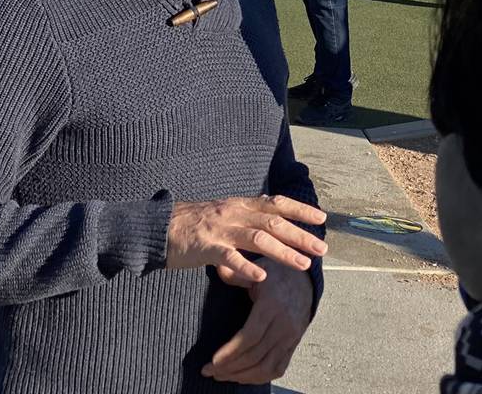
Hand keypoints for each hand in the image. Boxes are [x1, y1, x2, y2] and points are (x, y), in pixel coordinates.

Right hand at [165, 195, 326, 285]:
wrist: (159, 226)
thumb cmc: (193, 225)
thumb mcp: (223, 215)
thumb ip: (246, 220)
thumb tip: (272, 227)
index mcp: (239, 205)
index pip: (275, 203)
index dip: (299, 209)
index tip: (321, 217)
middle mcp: (233, 213)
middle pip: (273, 221)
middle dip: (300, 234)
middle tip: (322, 247)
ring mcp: (220, 229)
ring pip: (257, 238)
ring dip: (282, 252)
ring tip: (303, 264)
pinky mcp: (205, 247)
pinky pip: (229, 258)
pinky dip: (246, 268)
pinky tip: (261, 279)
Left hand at [203, 261, 313, 384]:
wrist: (304, 277)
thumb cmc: (278, 271)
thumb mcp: (258, 266)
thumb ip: (236, 273)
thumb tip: (219, 272)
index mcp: (272, 305)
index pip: (250, 337)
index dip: (231, 352)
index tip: (213, 361)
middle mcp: (284, 324)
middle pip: (256, 356)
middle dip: (230, 368)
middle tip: (210, 371)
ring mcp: (291, 337)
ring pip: (267, 367)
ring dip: (243, 376)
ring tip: (223, 375)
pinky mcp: (293, 344)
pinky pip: (278, 368)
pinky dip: (260, 377)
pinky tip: (244, 377)